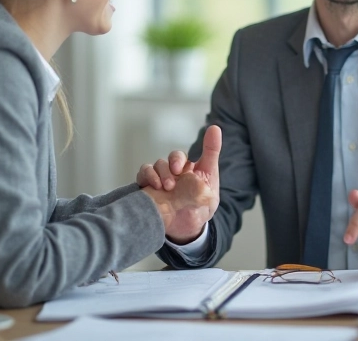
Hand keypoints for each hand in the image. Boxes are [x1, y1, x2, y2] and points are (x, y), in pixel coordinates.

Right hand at [141, 125, 222, 243]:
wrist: (186, 230)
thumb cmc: (200, 207)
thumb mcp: (211, 183)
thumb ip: (211, 155)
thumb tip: (214, 127)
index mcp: (191, 170)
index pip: (182, 156)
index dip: (178, 158)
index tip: (180, 168)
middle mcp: (175, 173)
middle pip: (170, 158)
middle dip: (171, 163)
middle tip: (174, 178)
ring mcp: (161, 180)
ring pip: (157, 165)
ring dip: (161, 173)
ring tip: (167, 188)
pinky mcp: (149, 188)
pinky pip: (143, 173)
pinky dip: (147, 176)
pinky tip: (154, 187)